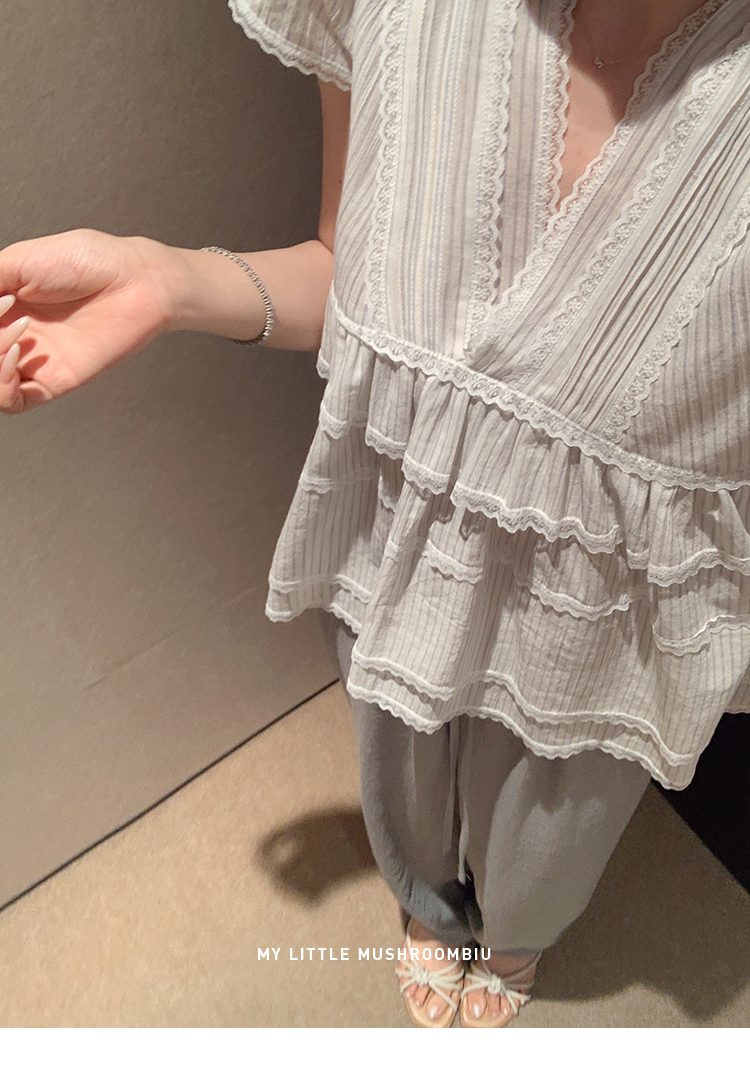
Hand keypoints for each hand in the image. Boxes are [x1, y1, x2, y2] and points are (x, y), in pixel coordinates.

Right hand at [0, 229, 174, 413]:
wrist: (133, 281)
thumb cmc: (86, 261)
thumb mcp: (19, 261)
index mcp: (1, 303)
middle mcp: (11, 334)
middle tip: (3, 313)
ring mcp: (29, 361)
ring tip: (15, 332)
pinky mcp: (51, 383)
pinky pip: (11, 402)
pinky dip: (0, 384)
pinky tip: (15, 354)